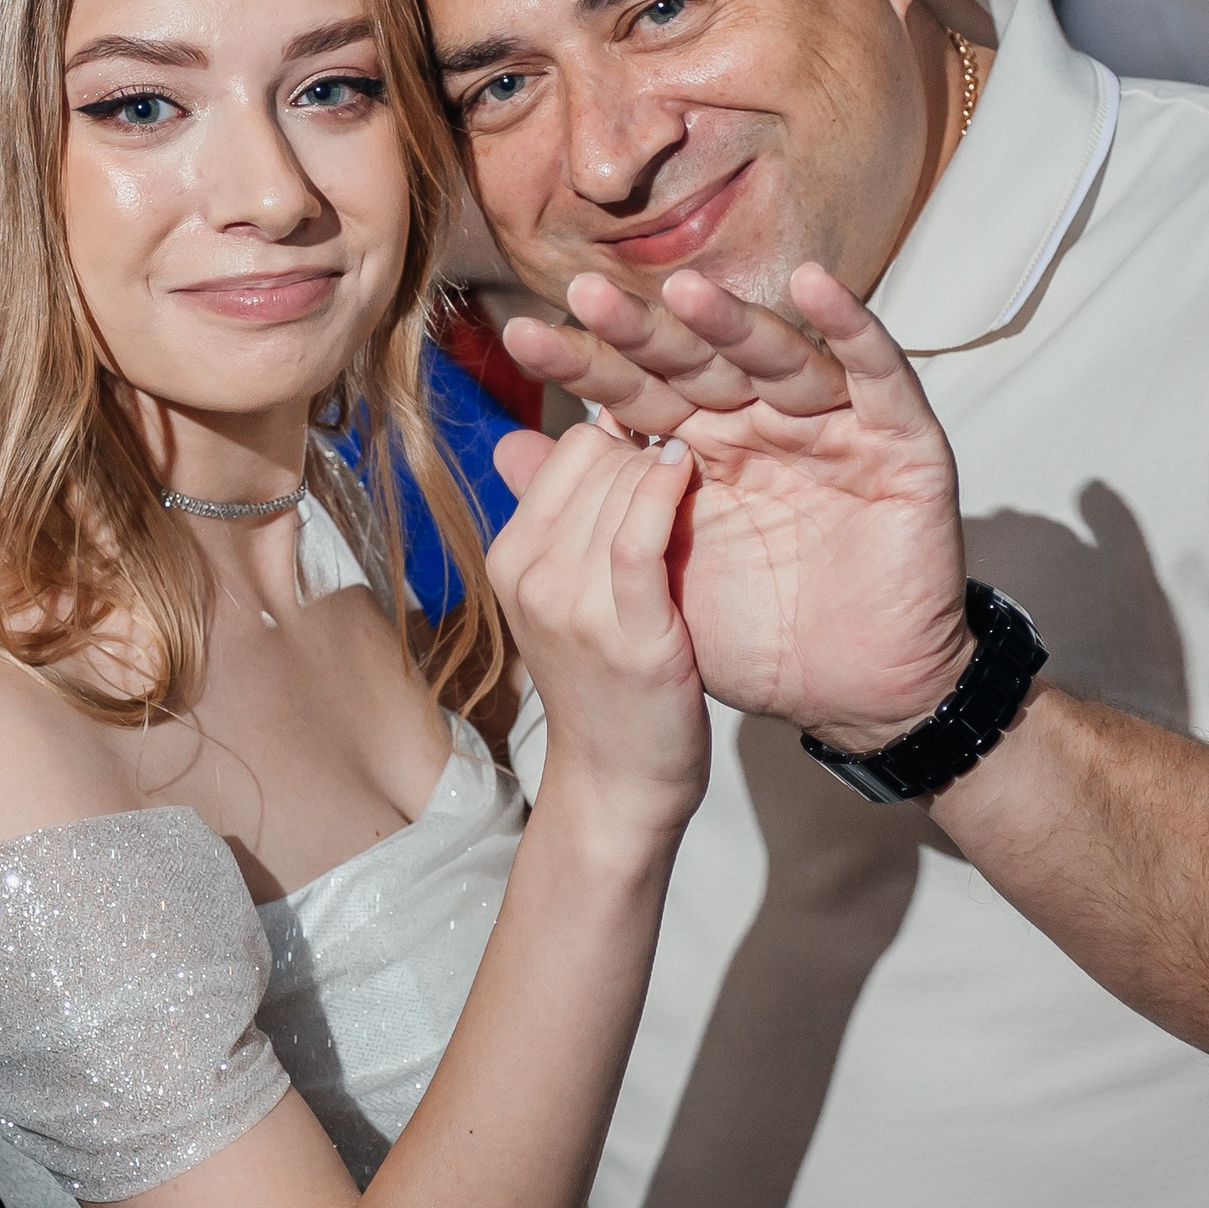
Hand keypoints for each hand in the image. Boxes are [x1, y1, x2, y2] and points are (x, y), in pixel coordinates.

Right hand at [488, 418, 707, 843]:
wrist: (616, 781)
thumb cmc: (607, 682)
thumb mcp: (567, 594)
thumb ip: (570, 518)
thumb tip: (595, 425)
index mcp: (510, 557)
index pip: (568, 449)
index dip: (624, 440)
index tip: (662, 459)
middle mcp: (530, 574)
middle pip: (598, 458)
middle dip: (650, 452)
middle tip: (690, 475)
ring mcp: (572, 604)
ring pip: (622, 484)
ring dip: (667, 474)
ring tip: (699, 484)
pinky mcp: (626, 632)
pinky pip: (640, 534)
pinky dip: (666, 493)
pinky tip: (688, 478)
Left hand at [503, 263, 971, 750]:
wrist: (849, 695)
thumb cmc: (754, 635)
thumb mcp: (654, 576)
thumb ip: (592, 509)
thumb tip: (504, 450)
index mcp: (703, 447)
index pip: (637, 394)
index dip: (585, 368)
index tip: (522, 342)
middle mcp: (762, 422)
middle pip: (699, 364)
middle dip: (644, 333)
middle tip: (587, 298)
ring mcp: (831, 426)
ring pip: (778, 357)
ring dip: (734, 322)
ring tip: (685, 293)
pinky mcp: (900, 440)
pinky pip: (878, 373)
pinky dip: (853, 327)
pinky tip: (814, 285)